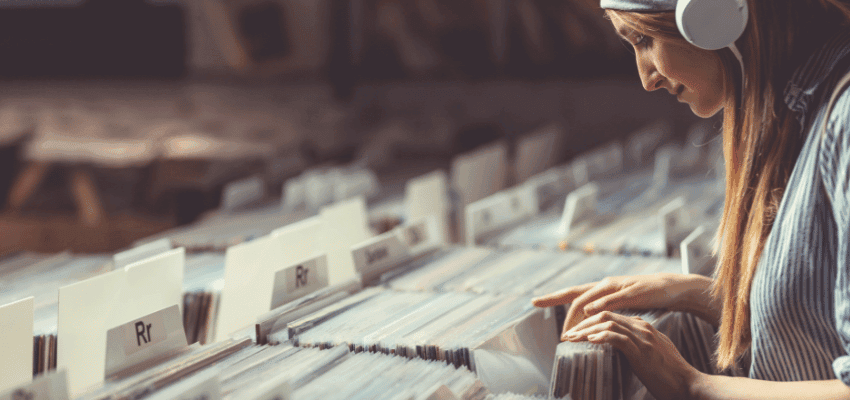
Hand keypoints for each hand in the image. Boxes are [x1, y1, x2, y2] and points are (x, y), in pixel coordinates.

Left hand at [532, 273, 695, 334]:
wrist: (671, 287)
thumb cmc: (643, 295)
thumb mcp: (619, 303)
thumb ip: (603, 308)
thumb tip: (585, 317)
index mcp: (600, 287)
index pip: (572, 293)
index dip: (552, 297)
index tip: (534, 302)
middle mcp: (604, 284)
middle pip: (575, 295)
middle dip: (560, 308)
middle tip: (555, 329)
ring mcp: (617, 287)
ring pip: (591, 298)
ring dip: (577, 313)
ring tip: (570, 329)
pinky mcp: (631, 292)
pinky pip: (613, 299)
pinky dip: (601, 304)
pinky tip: (590, 311)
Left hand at [564, 311, 700, 399]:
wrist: (689, 384)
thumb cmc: (669, 374)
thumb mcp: (650, 354)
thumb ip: (636, 346)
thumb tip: (618, 348)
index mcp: (642, 327)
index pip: (610, 316)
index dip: (589, 322)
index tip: (575, 332)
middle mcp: (641, 327)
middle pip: (604, 315)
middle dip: (582, 323)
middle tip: (567, 335)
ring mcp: (642, 337)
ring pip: (607, 323)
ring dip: (585, 330)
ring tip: (571, 338)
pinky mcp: (642, 350)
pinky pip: (616, 337)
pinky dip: (600, 337)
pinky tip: (589, 341)